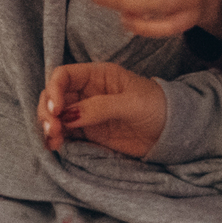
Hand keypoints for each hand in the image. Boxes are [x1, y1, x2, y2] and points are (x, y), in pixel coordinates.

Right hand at [37, 62, 165, 157]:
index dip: (54, 89)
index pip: (64, 76)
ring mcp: (86, 113)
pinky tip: (54, 146)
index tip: (56, 109)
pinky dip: (56, 139)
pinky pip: (65, 133)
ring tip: (52, 141)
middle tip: (52, 129)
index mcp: (98, 75)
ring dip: (49, 126)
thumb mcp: (131, 103)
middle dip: (48, 111)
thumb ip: (99, 107)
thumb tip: (68, 116)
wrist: (173, 132)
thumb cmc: (158, 107)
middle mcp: (87, 92)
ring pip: (56, 116)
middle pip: (55, 96)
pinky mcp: (89, 133)